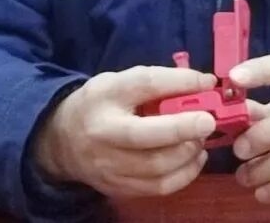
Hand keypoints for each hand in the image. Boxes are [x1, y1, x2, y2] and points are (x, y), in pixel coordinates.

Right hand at [30, 66, 217, 197]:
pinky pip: (158, 187)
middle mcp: (103, 132)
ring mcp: (109, 165)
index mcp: (105, 95)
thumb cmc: (100, 104)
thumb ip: (155, 83)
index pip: (144, 84)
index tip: (207, 82)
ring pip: (156, 167)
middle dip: (184, 128)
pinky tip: (194, 158)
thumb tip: (204, 84)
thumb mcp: (119, 82)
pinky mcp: (118, 188)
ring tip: (201, 140)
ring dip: (188, 153)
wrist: (61, 140)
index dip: (179, 82)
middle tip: (209, 121)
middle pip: (146, 135)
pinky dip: (184, 174)